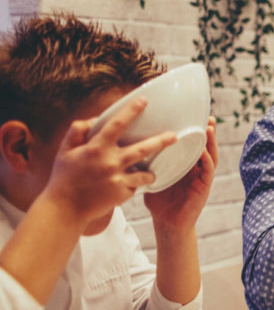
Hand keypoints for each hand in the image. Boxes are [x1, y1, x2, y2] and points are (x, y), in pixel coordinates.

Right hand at [41, 98, 176, 229]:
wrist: (65, 209)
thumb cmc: (64, 178)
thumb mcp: (65, 151)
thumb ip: (78, 132)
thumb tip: (95, 120)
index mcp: (96, 148)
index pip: (117, 124)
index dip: (131, 111)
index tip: (144, 101)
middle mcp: (110, 162)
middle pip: (143, 149)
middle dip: (162, 141)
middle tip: (174, 136)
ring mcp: (118, 179)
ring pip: (145, 173)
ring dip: (149, 172)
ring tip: (150, 172)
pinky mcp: (122, 194)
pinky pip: (135, 186)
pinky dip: (133, 185)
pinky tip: (126, 187)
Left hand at [145, 117, 218, 231]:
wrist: (167, 224)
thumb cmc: (159, 202)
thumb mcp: (152, 177)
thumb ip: (147, 164)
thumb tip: (127, 146)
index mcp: (185, 165)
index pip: (193, 144)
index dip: (195, 131)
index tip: (194, 115)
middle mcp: (196, 169)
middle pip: (205, 146)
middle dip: (208, 132)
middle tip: (207, 117)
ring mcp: (202, 178)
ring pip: (211, 155)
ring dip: (211, 143)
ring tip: (209, 129)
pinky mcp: (204, 188)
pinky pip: (208, 171)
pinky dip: (207, 160)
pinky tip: (204, 152)